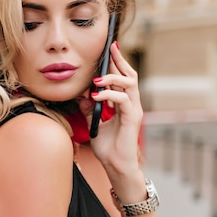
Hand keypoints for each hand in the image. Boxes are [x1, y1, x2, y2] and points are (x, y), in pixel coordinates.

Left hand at [79, 42, 142, 177]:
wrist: (116, 167)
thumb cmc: (108, 148)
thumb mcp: (94, 124)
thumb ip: (90, 108)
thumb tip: (82, 95)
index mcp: (125, 104)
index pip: (123, 78)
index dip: (117, 63)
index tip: (109, 50)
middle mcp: (132, 105)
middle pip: (130, 75)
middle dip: (119, 61)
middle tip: (110, 49)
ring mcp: (134, 111)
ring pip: (129, 84)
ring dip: (112, 78)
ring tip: (96, 80)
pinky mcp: (132, 119)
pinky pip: (124, 99)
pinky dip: (110, 95)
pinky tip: (96, 96)